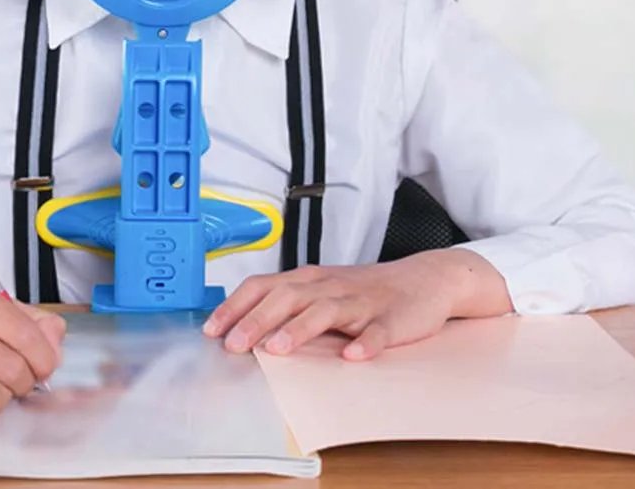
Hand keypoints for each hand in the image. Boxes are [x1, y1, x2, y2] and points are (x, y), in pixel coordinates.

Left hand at [202, 249, 511, 361]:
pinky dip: (366, 342)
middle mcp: (329, 286)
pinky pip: (378, 332)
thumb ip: (288, 303)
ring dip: (300, 330)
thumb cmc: (364, 290)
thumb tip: (242, 325)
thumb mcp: (321, 290)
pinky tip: (353, 355)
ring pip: (326, 311)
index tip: (211, 329)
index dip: (236, 307)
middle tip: (234, 345)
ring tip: (277, 350)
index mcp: (308, 280)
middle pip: (287, 298)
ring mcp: (361, 302)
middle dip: (257, 321)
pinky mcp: (391, 320)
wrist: (424, 279)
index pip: (263, 287)